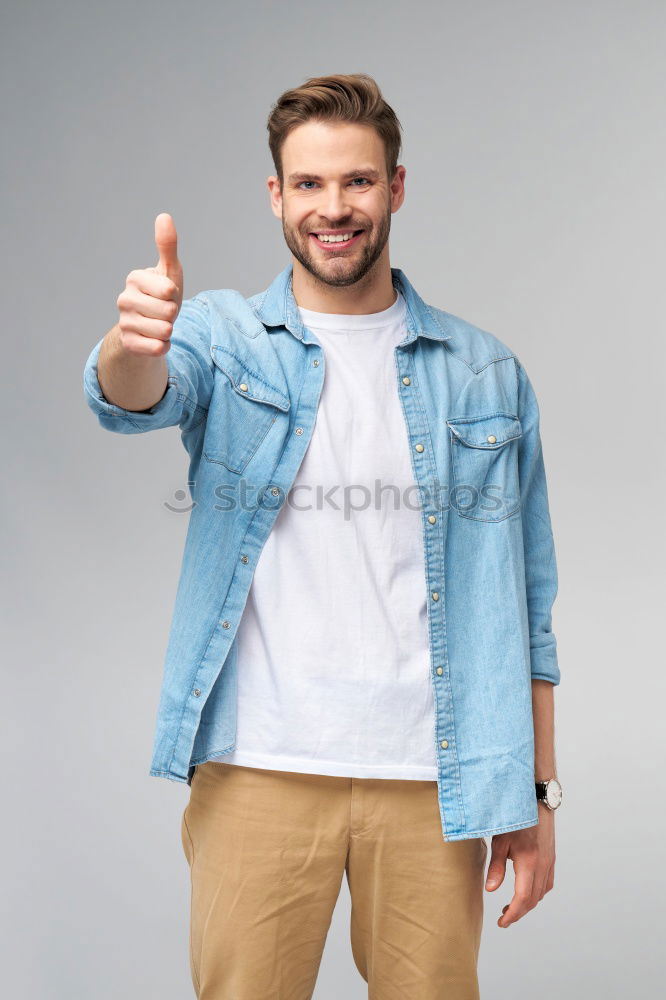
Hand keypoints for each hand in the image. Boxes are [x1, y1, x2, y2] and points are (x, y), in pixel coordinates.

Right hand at [116, 213, 183, 356]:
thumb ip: (167, 246)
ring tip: (160, 325)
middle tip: (164, 312)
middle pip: (169, 312)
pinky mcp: (128, 343)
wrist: (149, 328)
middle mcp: (124, 299)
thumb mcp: (169, 272)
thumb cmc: (162, 296)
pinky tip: (156, 339)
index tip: (167, 294)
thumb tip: (164, 216)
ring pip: (164, 331)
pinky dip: (163, 346)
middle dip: (173, 314)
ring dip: (169, 331)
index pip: (169, 291)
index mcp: (134, 278)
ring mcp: (124, 322)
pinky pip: (157, 348)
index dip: (175, 295)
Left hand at [484, 803, 555, 927]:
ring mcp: (550, 861)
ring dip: (528, 903)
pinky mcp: (551, 857)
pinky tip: (526, 890)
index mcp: (529, 862)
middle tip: (503, 917)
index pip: (523, 898)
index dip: (513, 914)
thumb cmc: (516, 817)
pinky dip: (537, 892)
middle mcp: (543, 865)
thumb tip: (490, 890)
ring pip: (542, 893)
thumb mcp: (500, 840)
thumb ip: (496, 866)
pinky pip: (547, 883)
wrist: (537, 799)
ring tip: (511, 906)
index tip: (502, 922)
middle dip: (518, 912)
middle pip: (533, 899)